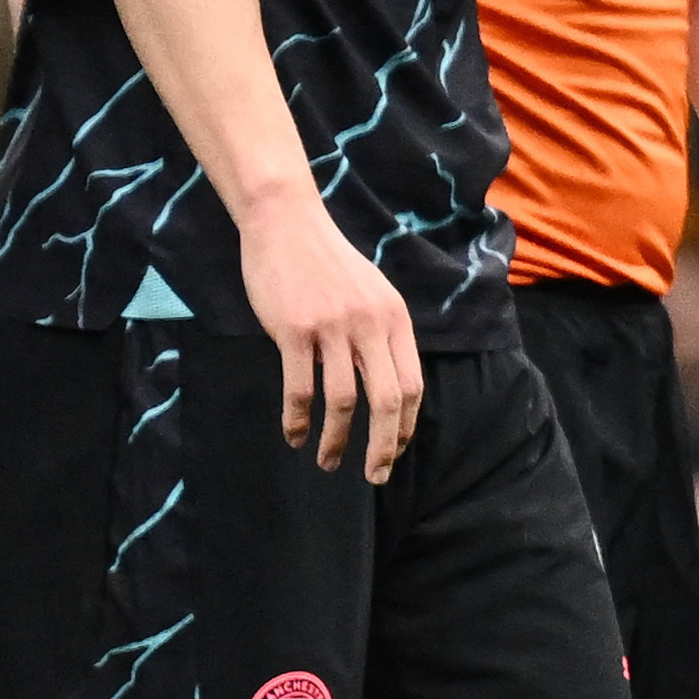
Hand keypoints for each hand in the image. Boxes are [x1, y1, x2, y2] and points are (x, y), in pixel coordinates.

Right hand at [233, 186, 422, 480]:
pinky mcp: (294, 330)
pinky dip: (298, 420)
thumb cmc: (327, 262)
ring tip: (328, 461)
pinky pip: (300, 388)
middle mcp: (370, 325)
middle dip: (383, 446)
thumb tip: (389, 385)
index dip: (406, 425)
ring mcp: (332, 327)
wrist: (286, 223)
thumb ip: (381, 334)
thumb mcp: (371, 293)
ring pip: (343, 401)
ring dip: (336, 440)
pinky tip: (295, 436)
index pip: (412, 384)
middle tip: (374, 476)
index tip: (396, 450)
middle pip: (387, 400)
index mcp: (394, 318)